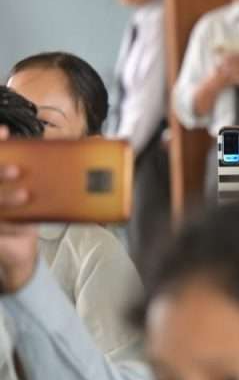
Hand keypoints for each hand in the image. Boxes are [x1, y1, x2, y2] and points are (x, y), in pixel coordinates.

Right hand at [0, 126, 38, 293]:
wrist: (20, 247)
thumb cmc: (30, 210)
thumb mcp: (41, 188)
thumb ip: (51, 170)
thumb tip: (88, 146)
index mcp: (2, 173)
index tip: (4, 132)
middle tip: (16, 171)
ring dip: (6, 197)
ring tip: (25, 195)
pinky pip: (1, 226)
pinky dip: (14, 225)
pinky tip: (28, 224)